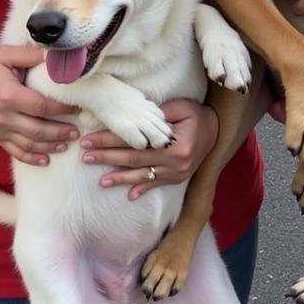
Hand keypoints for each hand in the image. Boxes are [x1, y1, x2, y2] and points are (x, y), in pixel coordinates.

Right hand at [0, 45, 79, 165]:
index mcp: (9, 96)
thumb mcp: (7, 54)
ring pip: (29, 145)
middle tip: (77, 131)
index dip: (63, 109)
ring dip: (50, 147)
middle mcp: (3, 117)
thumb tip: (57, 57)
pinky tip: (46, 160)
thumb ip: (33, 56)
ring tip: (67, 143)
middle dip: (60, 132)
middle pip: (38, 131)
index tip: (78, 107)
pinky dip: (31, 158)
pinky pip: (14, 152)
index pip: (43, 107)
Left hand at [80, 97, 217, 199]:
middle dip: (107, 158)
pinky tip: (129, 196)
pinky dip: (142, 190)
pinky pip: (157, 185)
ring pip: (143, 176)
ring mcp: (176, 173)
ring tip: (101, 181)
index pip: (135, 141)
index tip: (90, 139)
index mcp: (173, 142)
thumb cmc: (196, 115)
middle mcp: (174, 161)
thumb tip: (135, 107)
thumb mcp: (181, 107)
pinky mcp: (177, 178)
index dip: (111, 139)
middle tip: (86, 156)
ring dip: (120, 178)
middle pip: (134, 159)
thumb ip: (159, 111)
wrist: (217, 130)